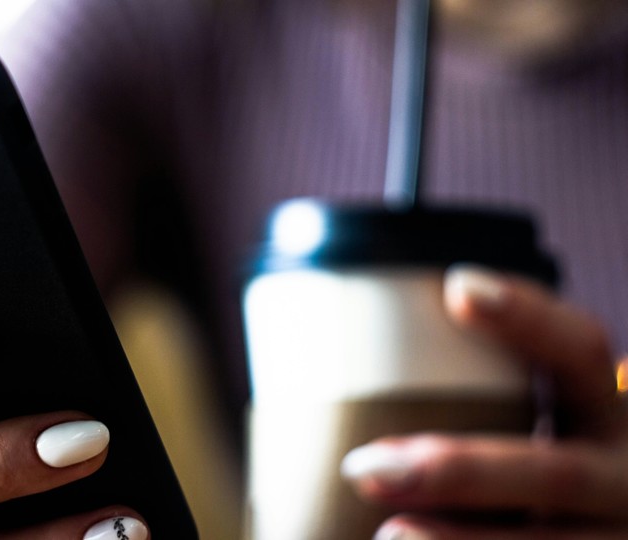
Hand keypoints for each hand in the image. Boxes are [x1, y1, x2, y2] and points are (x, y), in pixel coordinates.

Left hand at [341, 266, 627, 538]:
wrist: (601, 521)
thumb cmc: (538, 457)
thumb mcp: (532, 418)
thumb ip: (477, 393)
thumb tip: (335, 352)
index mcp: (602, 413)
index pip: (579, 351)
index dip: (528, 318)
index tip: (458, 287)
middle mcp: (617, 476)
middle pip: (553, 474)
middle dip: (459, 471)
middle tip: (366, 467)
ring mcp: (610, 535)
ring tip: (388, 533)